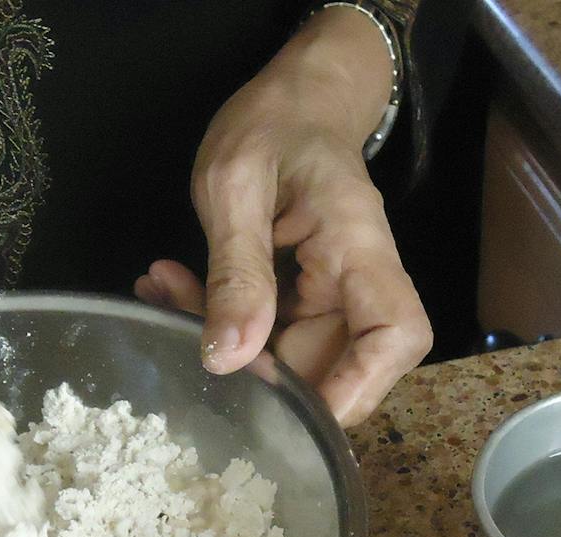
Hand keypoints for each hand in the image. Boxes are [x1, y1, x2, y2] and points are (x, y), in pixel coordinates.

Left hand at [135, 7, 431, 426]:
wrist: (291, 102)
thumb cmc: (272, 124)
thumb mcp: (236, 186)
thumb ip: (235, 271)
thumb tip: (228, 358)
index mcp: (361, 249)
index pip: (396, 337)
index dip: (358, 387)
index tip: (294, 410)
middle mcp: (356, 284)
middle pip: (334, 365)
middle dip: (254, 369)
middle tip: (182, 327)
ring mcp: (328, 298)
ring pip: (285, 358)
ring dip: (220, 342)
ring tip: (163, 289)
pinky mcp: (297, 302)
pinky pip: (261, 335)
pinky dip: (213, 321)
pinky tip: (168, 286)